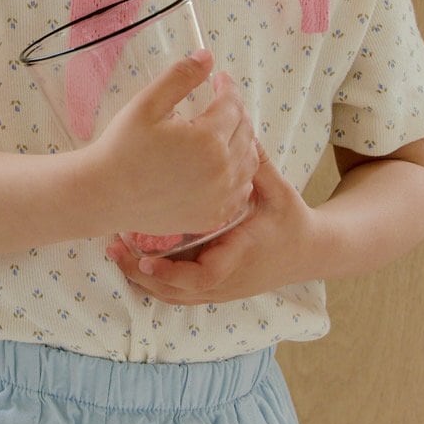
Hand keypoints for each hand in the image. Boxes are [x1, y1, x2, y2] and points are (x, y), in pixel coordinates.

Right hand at [83, 52, 260, 236]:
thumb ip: (180, 77)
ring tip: (223, 129)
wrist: (104, 195)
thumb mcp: (147, 104)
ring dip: (241, 140)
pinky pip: (240, 190)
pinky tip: (222, 163)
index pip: (232, 104)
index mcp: (208, 140)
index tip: (219, 79)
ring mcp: (220, 197)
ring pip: (249, 161)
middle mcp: (222, 171)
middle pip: (245, 131)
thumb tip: (207, 57)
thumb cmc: (122, 148)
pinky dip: (238, 173)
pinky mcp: (213, 215)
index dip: (227, 86)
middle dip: (236, 111)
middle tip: (220, 102)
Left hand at [104, 137, 323, 305]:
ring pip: (174, 296)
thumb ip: (258, 164)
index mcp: (241, 256)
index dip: (172, 272)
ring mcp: (221, 290)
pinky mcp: (215, 290)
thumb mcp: (280, 191)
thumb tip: (240, 127)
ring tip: (114, 253)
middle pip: (177, 291)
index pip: (204, 275)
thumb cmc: (292, 220)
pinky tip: (132, 262)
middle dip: (142, 275)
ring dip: (142, 280)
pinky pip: (179, 294)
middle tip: (113, 250)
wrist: (309, 253)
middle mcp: (228, 280)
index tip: (145, 260)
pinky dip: (155, 283)